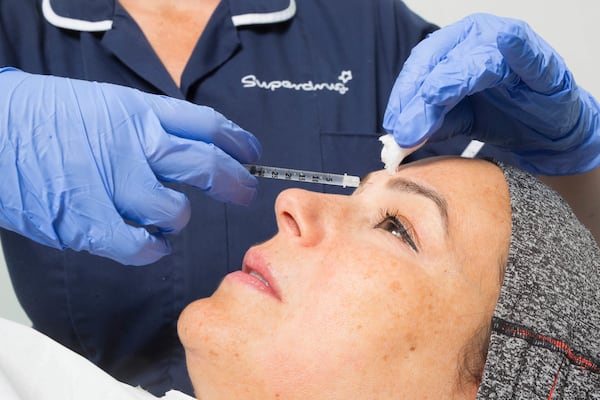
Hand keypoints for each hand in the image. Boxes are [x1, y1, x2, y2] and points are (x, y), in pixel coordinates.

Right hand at [0, 68, 261, 264]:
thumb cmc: (40, 117)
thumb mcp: (102, 105)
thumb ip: (145, 126)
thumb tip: (184, 148)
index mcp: (136, 112)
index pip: (205, 126)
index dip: (236, 141)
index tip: (250, 153)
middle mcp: (132, 145)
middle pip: (205, 166)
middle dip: (234, 182)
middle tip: (244, 191)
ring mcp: (113, 184)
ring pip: (174, 211)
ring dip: (175, 218)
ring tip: (165, 216)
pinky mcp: (91, 222)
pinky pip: (142, 246)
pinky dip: (152, 249)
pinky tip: (152, 244)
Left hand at [384, 13, 599, 174]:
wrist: (546, 130)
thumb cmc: (500, 113)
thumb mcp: (455, 121)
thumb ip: (429, 125)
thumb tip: (399, 138)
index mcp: (451, 47)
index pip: (419, 65)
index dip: (403, 95)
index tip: (394, 125)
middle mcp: (475, 38)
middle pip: (439, 60)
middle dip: (420, 96)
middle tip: (408, 128)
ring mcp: (507, 44)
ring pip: (472, 58)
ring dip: (451, 80)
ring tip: (433, 99)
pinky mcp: (539, 59)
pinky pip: (524, 53)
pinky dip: (514, 48)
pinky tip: (504, 44)